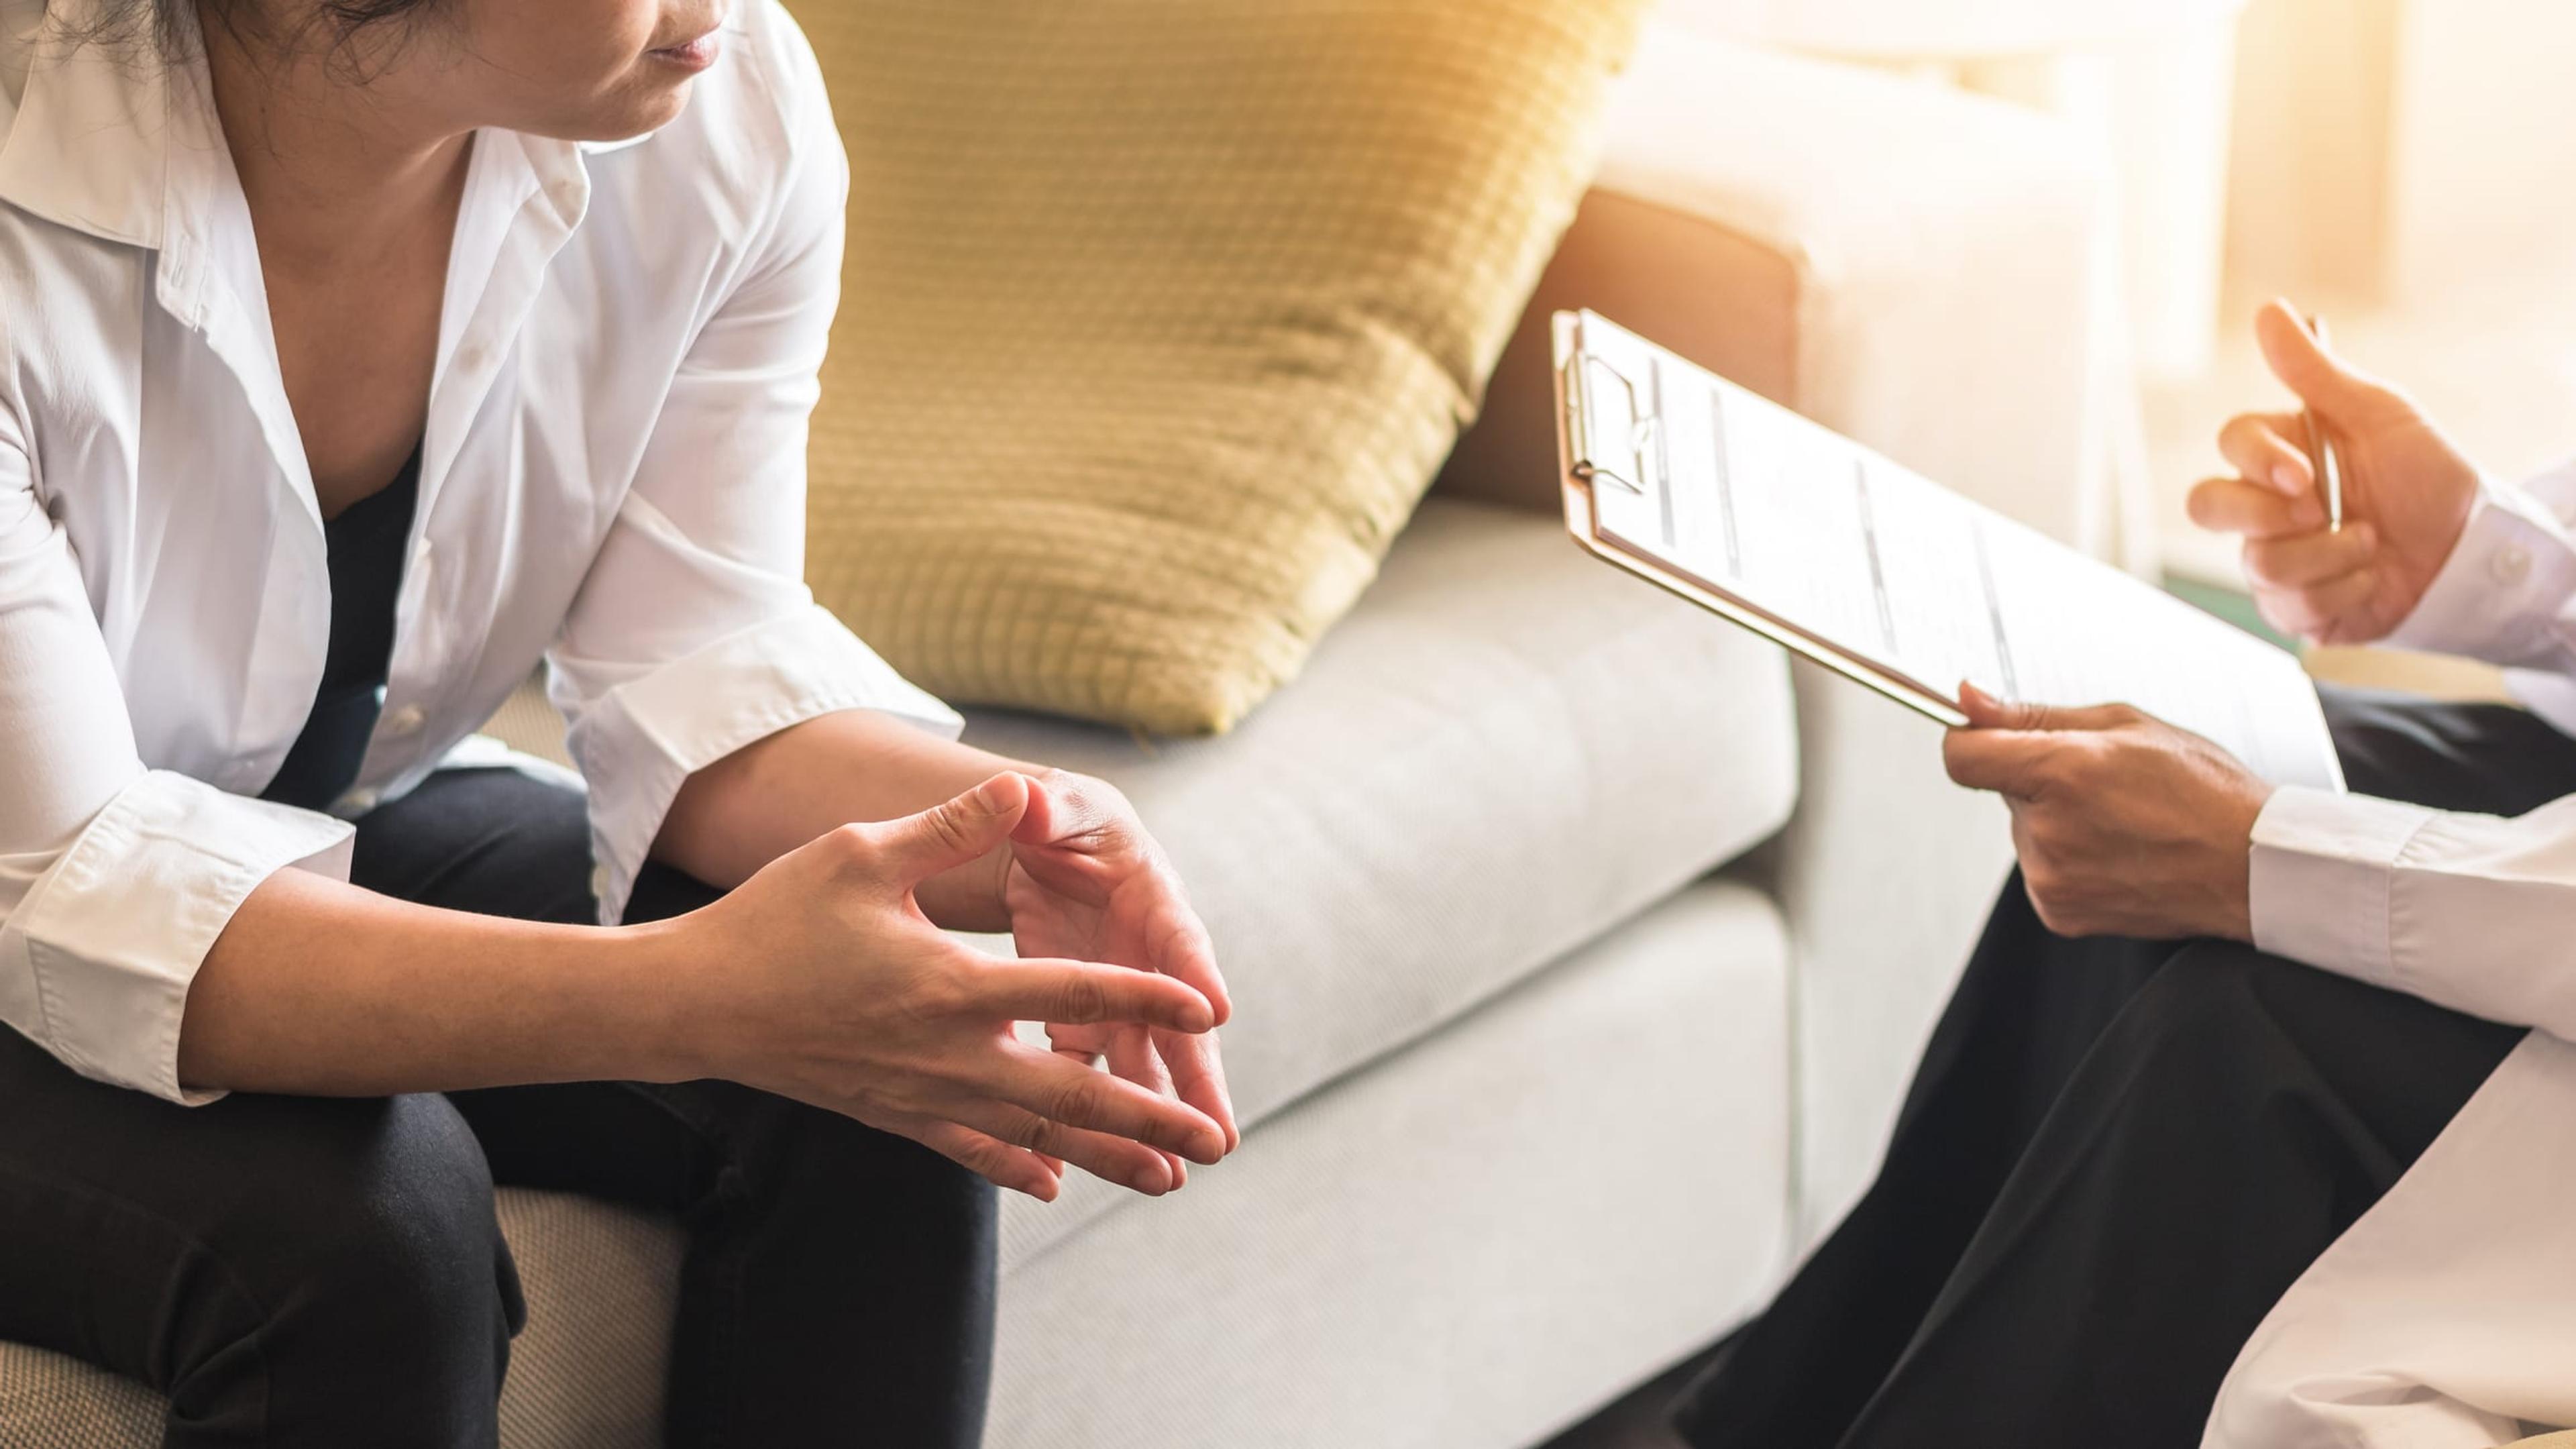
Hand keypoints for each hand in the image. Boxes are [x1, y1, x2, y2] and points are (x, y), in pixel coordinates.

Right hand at [672, 773, 1229, 1200]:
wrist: (695, 1002)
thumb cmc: (777, 918)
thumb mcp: (863, 855)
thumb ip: (950, 829)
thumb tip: (1018, 786)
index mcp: (951, 985)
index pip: (1072, 992)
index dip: (1145, 997)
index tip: (1207, 1009)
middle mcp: (947, 1053)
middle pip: (1072, 1092)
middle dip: (1149, 1117)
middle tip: (1216, 1141)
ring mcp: (920, 1092)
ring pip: (1032, 1134)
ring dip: (1102, 1156)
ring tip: (1166, 1179)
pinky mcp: (891, 1113)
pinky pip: (968, 1149)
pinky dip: (1014, 1164)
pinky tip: (1050, 1182)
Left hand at [1000, 771, 1238, 1187]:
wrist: (1045, 846)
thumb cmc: (1062, 816)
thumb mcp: (1059, 804)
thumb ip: (1048, 807)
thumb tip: (1029, 797)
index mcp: (1152, 894)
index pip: (1179, 934)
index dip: (1196, 971)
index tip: (1216, 1010)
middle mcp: (1149, 957)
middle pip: (1180, 1023)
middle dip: (1198, 1080)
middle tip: (1219, 1136)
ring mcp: (1121, 996)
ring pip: (1146, 1063)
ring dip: (1158, 1117)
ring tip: (1173, 1175)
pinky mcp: (1083, 1022)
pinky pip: (1092, 1073)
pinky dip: (1096, 1117)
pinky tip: (1101, 1162)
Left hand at [1942, 686, 2275, 941]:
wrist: (2253, 868)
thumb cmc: (2203, 789)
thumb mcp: (2126, 725)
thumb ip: (2035, 716)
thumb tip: (1968, 700)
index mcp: (2062, 773)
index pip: (1961, 756)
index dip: (1972, 738)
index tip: (1992, 734)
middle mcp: (2047, 832)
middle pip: (2002, 790)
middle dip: (2038, 778)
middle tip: (2104, 781)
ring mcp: (2050, 878)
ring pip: (2025, 830)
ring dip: (2056, 819)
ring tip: (2123, 820)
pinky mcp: (2058, 912)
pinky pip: (2041, 869)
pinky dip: (2068, 857)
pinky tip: (2119, 852)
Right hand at [2187, 300, 2481, 644]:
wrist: (2467, 550)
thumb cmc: (2426, 475)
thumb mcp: (2377, 414)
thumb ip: (2314, 372)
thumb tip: (2269, 311)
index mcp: (2280, 454)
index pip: (2231, 446)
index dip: (2257, 462)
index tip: (2305, 475)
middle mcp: (2265, 506)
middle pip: (2206, 505)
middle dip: (2262, 514)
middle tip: (2318, 513)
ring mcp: (2274, 558)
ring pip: (2258, 563)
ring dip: (2328, 555)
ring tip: (2370, 544)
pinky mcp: (2294, 608)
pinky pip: (2289, 607)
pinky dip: (2343, 591)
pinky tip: (2370, 578)